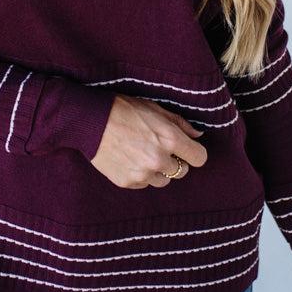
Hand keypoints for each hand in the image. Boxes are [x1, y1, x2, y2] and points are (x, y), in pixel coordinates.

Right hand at [90, 94, 206, 187]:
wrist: (91, 121)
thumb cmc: (124, 109)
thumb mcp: (155, 108)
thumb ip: (180, 123)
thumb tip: (197, 136)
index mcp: (169, 139)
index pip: (199, 157)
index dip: (194, 152)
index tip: (186, 148)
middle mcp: (159, 159)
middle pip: (183, 171)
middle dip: (175, 161)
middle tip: (160, 147)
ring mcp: (143, 173)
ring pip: (164, 180)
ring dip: (159, 170)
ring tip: (143, 152)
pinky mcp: (128, 182)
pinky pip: (145, 184)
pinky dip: (142, 175)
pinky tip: (130, 158)